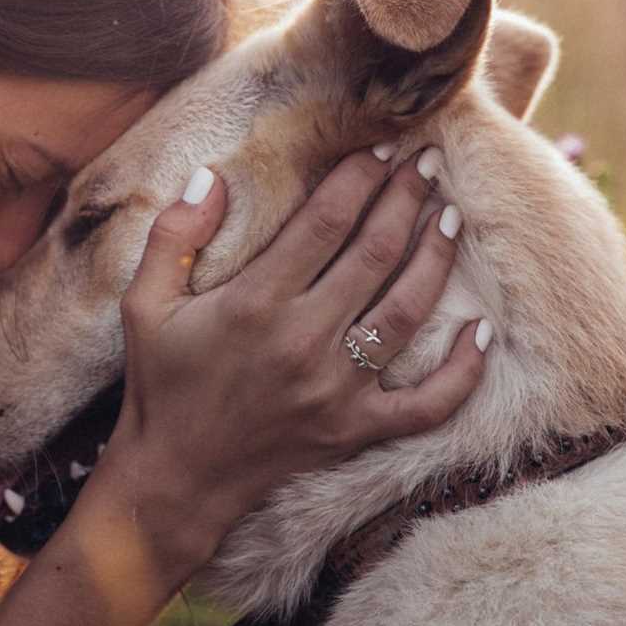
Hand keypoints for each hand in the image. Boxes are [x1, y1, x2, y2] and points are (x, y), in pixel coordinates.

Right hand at [101, 147, 486, 572]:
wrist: (175, 477)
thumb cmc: (160, 384)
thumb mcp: (144, 304)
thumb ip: (174, 236)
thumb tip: (213, 176)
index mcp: (254, 303)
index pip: (325, 222)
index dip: (359, 178)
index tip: (381, 148)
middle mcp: (302, 341)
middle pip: (375, 254)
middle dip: (406, 200)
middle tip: (427, 164)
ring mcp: (336, 390)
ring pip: (407, 311)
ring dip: (436, 259)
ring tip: (451, 218)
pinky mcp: (355, 430)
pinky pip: (428, 403)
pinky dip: (463, 371)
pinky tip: (481, 331)